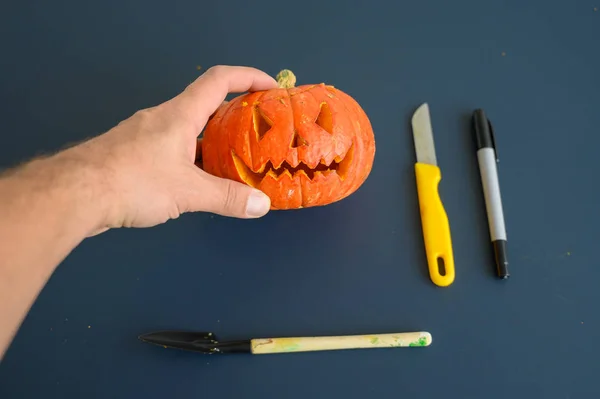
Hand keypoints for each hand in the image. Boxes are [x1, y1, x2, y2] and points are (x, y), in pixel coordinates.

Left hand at [68, 65, 276, 232]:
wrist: (74, 194)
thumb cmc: (133, 181)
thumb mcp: (188, 192)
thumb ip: (227, 198)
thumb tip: (261, 205)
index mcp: (180, 115)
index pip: (219, 80)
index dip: (248, 77)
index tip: (271, 88)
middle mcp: (162, 118)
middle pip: (204, 104)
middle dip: (235, 114)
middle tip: (258, 131)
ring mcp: (143, 135)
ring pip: (186, 130)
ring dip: (212, 140)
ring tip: (233, 161)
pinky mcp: (131, 155)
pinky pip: (170, 148)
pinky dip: (190, 158)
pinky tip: (195, 182)